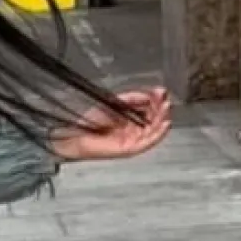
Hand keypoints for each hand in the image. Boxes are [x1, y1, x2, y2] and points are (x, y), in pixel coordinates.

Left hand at [51, 87, 171, 162]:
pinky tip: (165, 124)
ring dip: (163, 119)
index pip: (150, 109)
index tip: (161, 91)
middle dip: (161, 108)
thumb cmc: (90, 121)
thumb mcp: (114, 104)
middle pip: (155, 119)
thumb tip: (150, 95)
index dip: (157, 100)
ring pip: (154, 130)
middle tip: (165, 98)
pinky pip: (148, 142)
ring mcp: (133, 140)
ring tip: (166, 107)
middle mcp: (134, 130)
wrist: (75, 134)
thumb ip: (132, 98)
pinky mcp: (130, 149)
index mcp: (131, 119)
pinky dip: (158, 134)